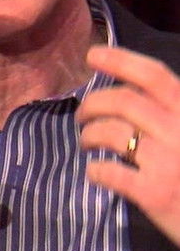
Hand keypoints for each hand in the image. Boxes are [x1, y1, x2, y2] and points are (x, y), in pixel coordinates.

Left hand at [76, 45, 179, 246]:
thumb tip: (126, 91)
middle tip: (81, 114)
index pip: (153, 75)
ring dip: (89, 133)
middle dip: (93, 103)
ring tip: (85, 141)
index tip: (92, 56)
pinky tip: (94, 172)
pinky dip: (96, 170)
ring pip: (111, 132)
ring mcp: (167, 162)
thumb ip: (169, 112)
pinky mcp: (156, 194)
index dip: (119, 60)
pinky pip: (111, 172)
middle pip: (123, 100)